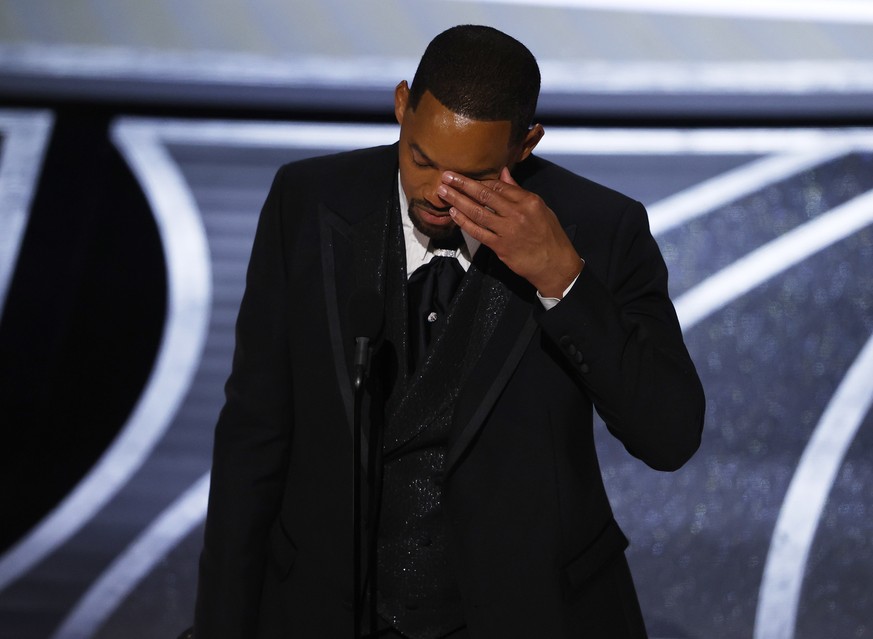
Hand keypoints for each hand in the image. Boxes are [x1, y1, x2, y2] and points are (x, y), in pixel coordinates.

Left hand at [437, 168, 582, 297]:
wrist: (554, 264)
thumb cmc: (549, 236)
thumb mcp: (540, 208)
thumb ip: (518, 192)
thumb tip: (503, 173)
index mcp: (528, 200)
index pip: (498, 185)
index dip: (479, 181)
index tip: (465, 177)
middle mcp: (517, 213)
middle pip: (485, 194)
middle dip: (463, 184)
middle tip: (446, 176)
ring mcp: (507, 230)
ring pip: (477, 211)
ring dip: (458, 201)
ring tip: (443, 192)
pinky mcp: (500, 246)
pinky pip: (477, 231)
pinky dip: (464, 222)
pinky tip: (453, 213)